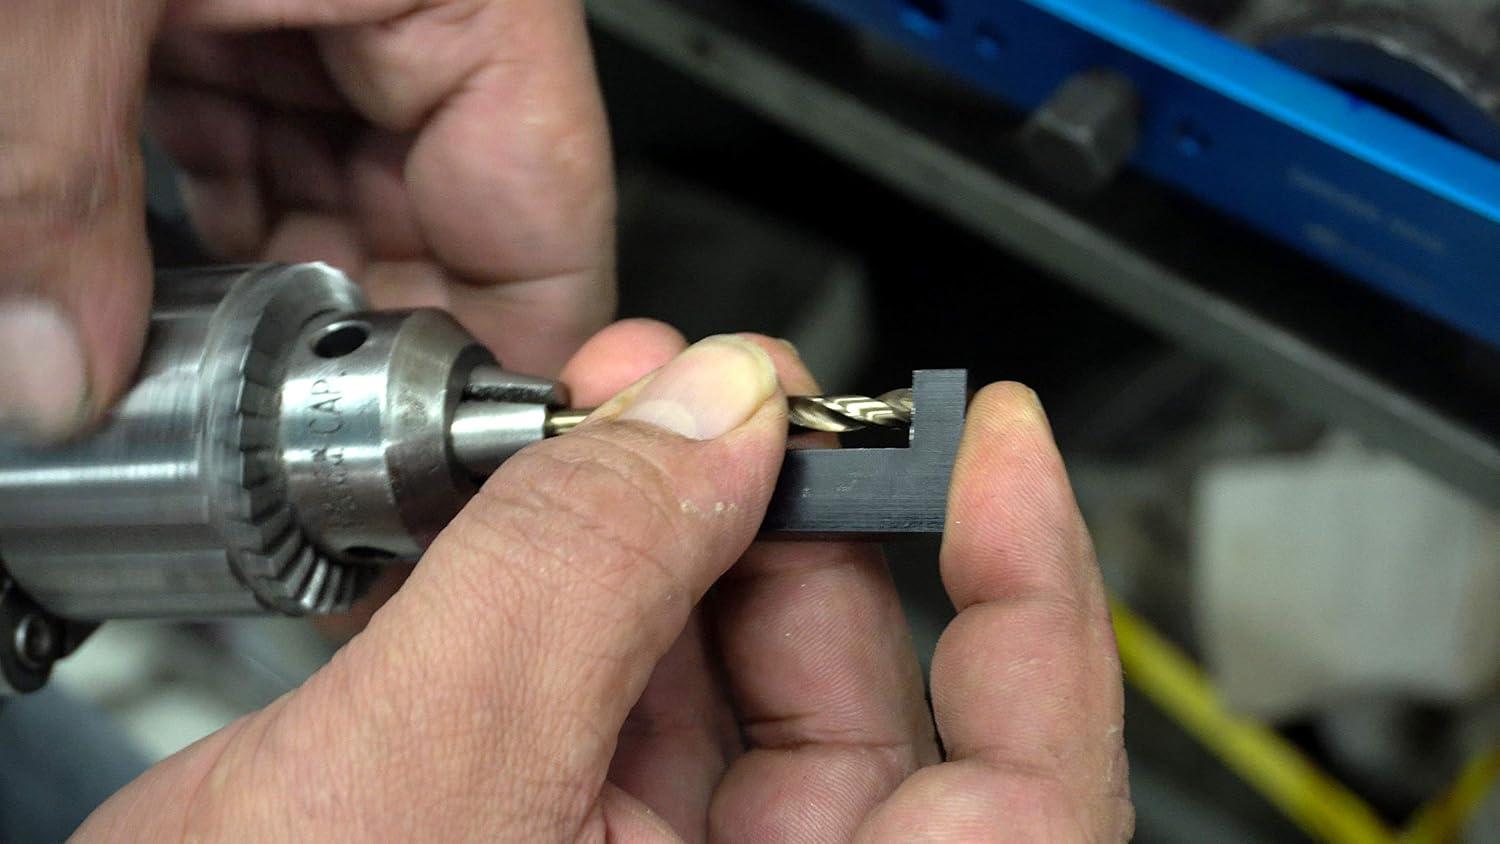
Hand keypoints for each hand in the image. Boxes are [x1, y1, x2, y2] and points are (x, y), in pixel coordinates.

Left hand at [0, 0, 611, 440]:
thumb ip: (49, 171)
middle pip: (445, 206)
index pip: (550, 202)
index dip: (514, 352)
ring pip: (341, 175)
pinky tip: (152, 268)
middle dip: (363, 329)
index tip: (452, 468)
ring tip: (217, 371)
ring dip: (275, 281)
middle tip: (300, 445)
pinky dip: (207, 205)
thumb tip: (53, 359)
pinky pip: (257, 123)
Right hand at [77, 321, 1131, 840]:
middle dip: (781, 517)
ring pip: (726, 689)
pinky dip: (584, 598)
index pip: (1021, 784)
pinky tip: (534, 523)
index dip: (1033, 592)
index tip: (996, 444)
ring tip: (599, 436)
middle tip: (707, 405)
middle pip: (855, 701)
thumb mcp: (421, 780)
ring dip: (670, 538)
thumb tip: (704, 414)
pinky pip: (618, 712)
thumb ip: (572, 575)